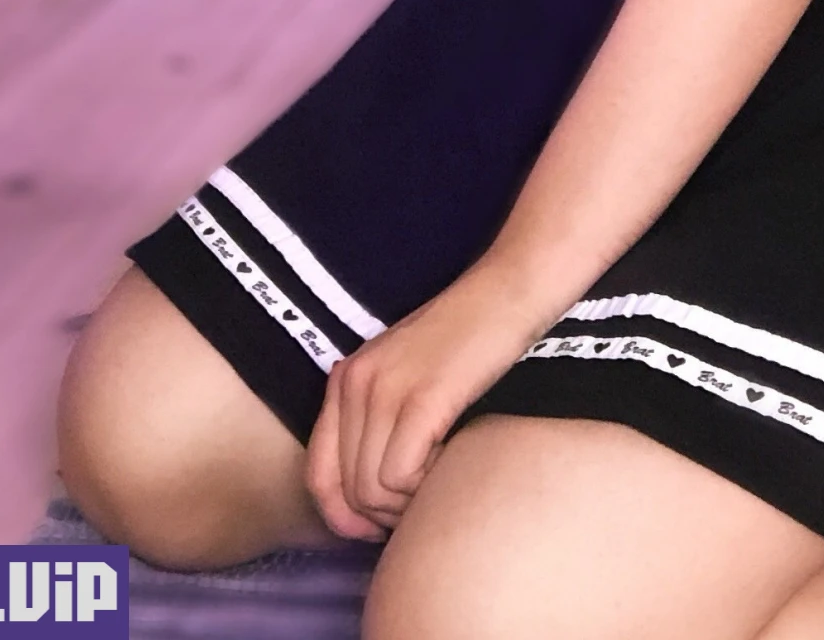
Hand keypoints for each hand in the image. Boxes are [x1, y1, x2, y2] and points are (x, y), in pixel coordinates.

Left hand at [303, 259, 549, 539]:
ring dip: (407, 504)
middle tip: (418, 505)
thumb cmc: (464, 341)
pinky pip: (401, 478)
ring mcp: (385, 389)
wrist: (506, 293)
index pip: (317, 474)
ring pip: (372, 491)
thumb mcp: (402, 375)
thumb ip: (374, 419)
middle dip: (383, 515)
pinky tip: (447, 460)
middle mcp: (354, 383)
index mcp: (344, 380)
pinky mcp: (421, 399)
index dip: (342, 517)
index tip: (375, 530)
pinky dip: (424, 488)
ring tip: (436, 478)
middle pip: (348, 491)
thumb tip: (363, 501)